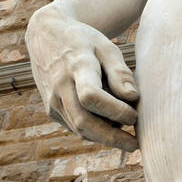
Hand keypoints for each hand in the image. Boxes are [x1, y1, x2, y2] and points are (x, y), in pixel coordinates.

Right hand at [25, 5, 138, 149]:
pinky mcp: (51, 110)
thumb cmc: (84, 42)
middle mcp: (60, 85)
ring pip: (79, 129)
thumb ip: (120, 72)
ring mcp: (52, 100)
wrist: (45, 37)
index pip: (91, 95)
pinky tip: (111, 128)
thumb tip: (133, 98)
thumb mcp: (106, 47)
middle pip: (83, 121)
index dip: (115, 110)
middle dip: (111, 137)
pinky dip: (95, 132)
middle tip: (135, 144)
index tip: (134, 115)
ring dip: (105, 138)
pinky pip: (75, 127)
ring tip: (127, 137)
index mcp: (76, 65)